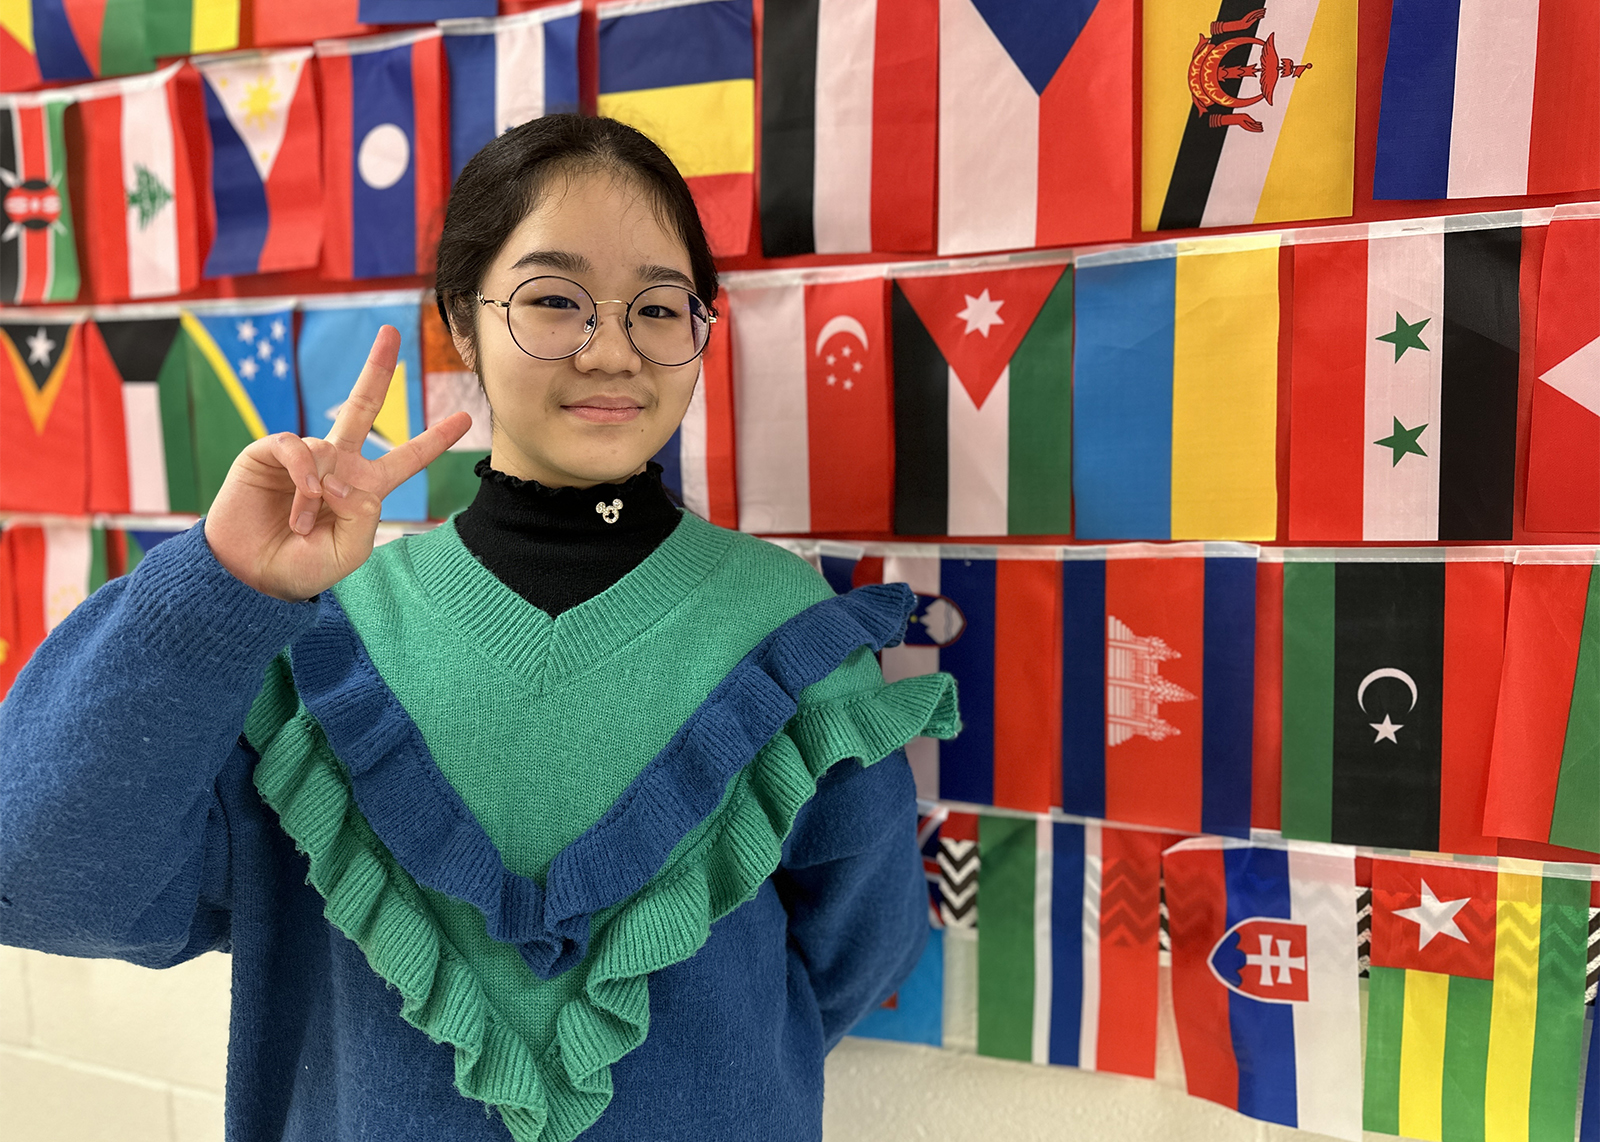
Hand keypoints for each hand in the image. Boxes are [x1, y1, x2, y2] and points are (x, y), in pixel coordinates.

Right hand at [203, 326, 472, 601]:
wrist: (251, 576)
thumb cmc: (303, 567)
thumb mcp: (350, 550)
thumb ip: (362, 515)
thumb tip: (342, 478)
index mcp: (364, 489)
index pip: (406, 459)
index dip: (433, 440)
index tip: (466, 419)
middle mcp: (336, 465)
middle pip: (361, 406)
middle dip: (377, 369)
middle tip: (391, 330)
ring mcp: (304, 457)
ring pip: (326, 448)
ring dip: (318, 493)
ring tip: (303, 525)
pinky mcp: (268, 454)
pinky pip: (296, 446)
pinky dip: (303, 475)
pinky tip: (300, 502)